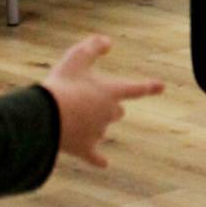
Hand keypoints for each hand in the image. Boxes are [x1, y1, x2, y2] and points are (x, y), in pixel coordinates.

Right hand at [41, 35, 163, 168]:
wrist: (44, 117)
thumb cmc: (62, 85)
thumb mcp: (76, 57)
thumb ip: (93, 46)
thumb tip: (107, 42)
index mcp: (111, 92)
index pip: (136, 89)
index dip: (149, 86)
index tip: (161, 87)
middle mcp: (109, 114)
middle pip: (117, 111)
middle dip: (111, 107)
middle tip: (91, 101)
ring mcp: (97, 133)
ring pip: (101, 129)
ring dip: (93, 125)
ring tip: (71, 118)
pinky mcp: (84, 149)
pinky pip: (94, 156)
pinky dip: (98, 159)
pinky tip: (103, 164)